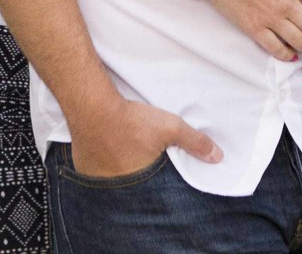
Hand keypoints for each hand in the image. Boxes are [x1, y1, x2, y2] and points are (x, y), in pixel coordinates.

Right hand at [68, 97, 219, 177]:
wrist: (93, 107)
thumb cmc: (131, 120)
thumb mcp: (169, 127)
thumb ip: (194, 142)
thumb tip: (217, 157)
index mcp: (139, 182)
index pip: (154, 194)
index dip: (160, 187)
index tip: (162, 176)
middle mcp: (117, 186)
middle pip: (134, 188)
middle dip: (141, 180)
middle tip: (144, 163)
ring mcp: (98, 179)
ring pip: (115, 181)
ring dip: (122, 173)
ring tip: (127, 156)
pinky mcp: (84, 168)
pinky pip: (98, 173)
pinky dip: (104, 166)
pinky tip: (110, 152)